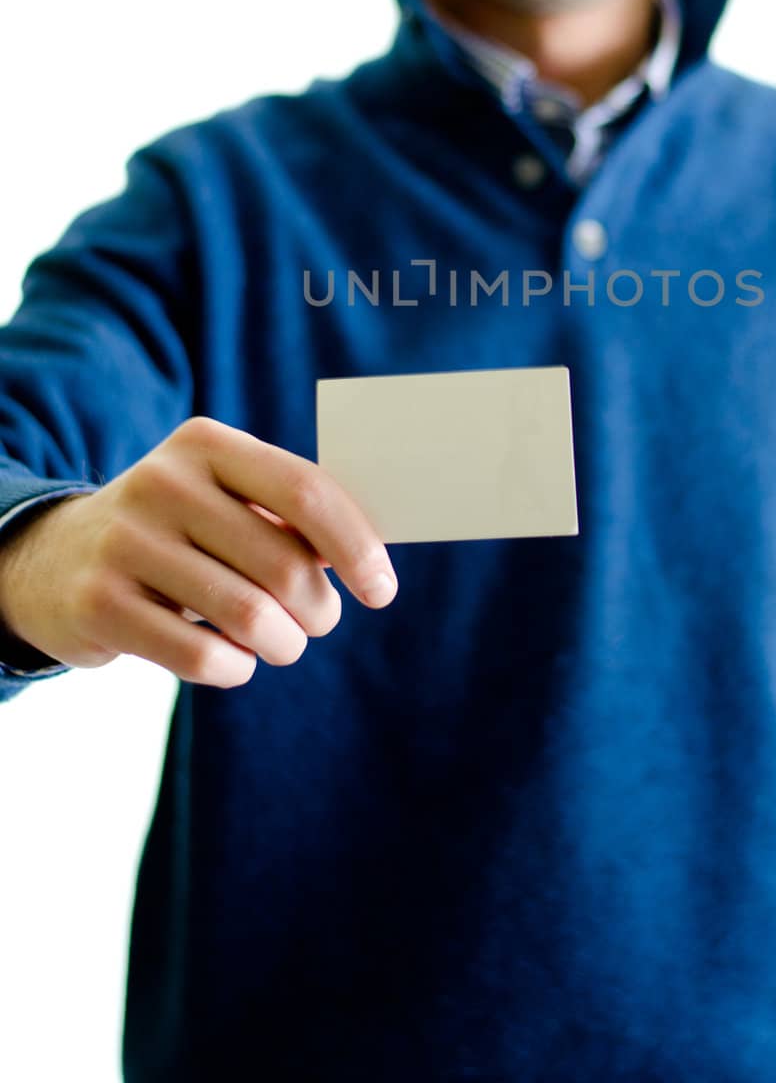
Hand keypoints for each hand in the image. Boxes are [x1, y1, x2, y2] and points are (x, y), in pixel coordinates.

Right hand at [0, 417, 397, 687]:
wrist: (56, 558)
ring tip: (281, 644)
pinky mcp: (100, 603)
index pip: (305, 491)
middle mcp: (162, 483)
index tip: (383, 589)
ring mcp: (125, 542)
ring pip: (248, 616)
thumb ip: (289, 516)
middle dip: (319, 608)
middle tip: (319, 622)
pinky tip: (235, 661)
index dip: (356, 545)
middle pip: (282, 563)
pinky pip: (201, 657)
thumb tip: (372, 557)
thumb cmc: (178, 530)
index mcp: (207, 444)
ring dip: (284, 644)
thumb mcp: (223, 498)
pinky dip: (236, 668)